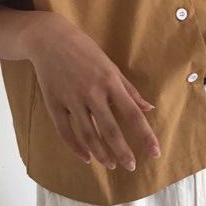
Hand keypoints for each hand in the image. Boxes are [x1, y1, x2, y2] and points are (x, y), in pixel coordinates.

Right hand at [26, 17, 160, 169]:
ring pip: (88, 135)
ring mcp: (71, 99)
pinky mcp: (54, 103)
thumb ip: (129, 89)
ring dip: (101, 153)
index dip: (145, 135)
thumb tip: (148, 108)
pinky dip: (76, 148)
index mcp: (109, 81)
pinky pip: (65, 131)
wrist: (49, 39)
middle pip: (110, 129)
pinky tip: (86, 157)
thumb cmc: (84, 50)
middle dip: (122, 151)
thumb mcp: (110, 65)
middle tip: (131, 166)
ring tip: (111, 164)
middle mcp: (92, 92)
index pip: (132, 113)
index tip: (155, 152)